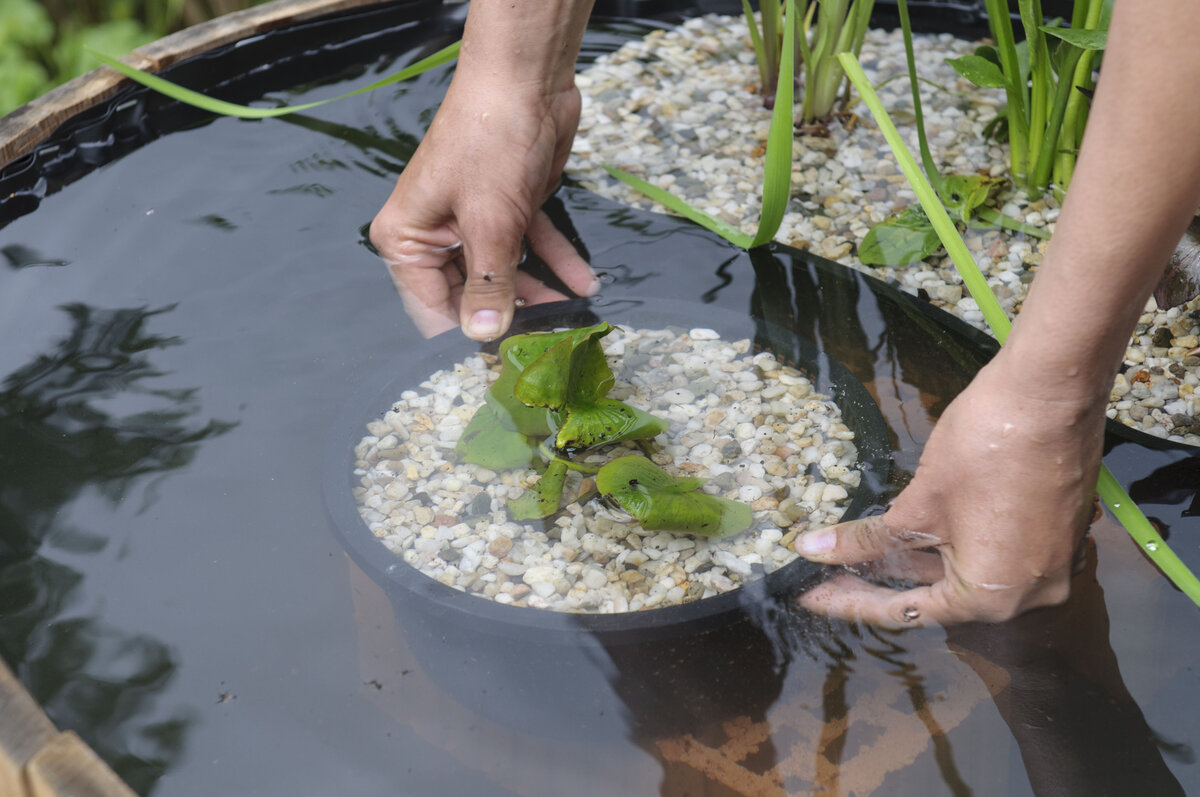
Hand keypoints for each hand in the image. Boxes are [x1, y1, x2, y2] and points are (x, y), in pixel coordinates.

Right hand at [369, 73, 598, 339]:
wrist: (526, 78)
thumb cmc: (490, 140)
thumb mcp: (490, 222)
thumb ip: (489, 283)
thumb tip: (483, 336)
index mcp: (407, 238)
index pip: (431, 306)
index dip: (468, 331)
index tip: (505, 354)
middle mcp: (434, 233)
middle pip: (470, 293)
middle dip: (510, 314)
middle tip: (546, 339)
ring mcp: (474, 221)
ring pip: (505, 272)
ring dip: (540, 293)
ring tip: (571, 315)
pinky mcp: (509, 208)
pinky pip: (530, 246)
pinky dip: (557, 262)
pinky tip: (586, 283)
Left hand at [794, 352, 1103, 626]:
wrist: (1052, 391)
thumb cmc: (984, 449)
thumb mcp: (919, 503)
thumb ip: (866, 540)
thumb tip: (813, 551)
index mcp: (993, 598)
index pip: (905, 611)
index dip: (849, 602)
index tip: (809, 597)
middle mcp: (1025, 594)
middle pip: (934, 596)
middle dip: (875, 581)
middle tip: (820, 574)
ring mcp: (1045, 564)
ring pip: (959, 570)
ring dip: (906, 562)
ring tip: (849, 554)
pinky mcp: (1051, 533)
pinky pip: (986, 550)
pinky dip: (942, 544)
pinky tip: (898, 532)